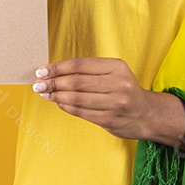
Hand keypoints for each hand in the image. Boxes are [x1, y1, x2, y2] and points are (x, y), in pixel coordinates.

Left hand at [32, 57, 184, 146]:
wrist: (146, 114)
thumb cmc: (124, 90)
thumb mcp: (114, 73)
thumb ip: (89, 72)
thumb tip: (55, 72)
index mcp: (117, 66)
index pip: (80, 65)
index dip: (57, 68)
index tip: (41, 71)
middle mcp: (118, 84)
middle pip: (76, 82)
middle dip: (53, 83)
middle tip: (38, 84)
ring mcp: (115, 103)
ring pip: (76, 99)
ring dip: (56, 96)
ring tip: (44, 93)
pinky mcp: (110, 119)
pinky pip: (81, 112)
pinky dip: (66, 107)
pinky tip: (58, 103)